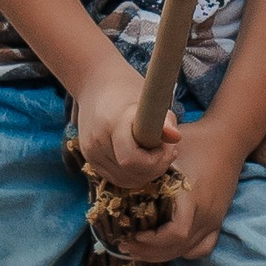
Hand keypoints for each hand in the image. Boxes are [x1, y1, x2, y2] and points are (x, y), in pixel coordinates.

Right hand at [74, 58, 176, 195]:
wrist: (95, 84)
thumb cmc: (128, 90)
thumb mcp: (150, 99)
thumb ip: (165, 119)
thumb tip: (175, 137)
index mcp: (112, 124)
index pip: (133, 160)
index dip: (156, 159)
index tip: (167, 144)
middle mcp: (97, 142)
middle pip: (132, 174)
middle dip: (156, 167)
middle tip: (166, 148)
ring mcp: (90, 153)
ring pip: (126, 180)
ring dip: (146, 172)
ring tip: (154, 151)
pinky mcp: (90, 160)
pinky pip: (118, 178)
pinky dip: (134, 173)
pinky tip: (142, 156)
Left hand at [106, 125, 247, 265]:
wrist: (228, 139)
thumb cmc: (195, 141)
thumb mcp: (166, 152)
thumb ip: (146, 170)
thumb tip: (116, 186)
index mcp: (192, 197)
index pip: (175, 233)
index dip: (152, 241)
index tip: (132, 234)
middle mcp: (206, 214)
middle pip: (178, 247)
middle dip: (149, 251)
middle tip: (125, 244)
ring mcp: (214, 219)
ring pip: (188, 250)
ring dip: (163, 254)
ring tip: (140, 248)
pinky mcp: (218, 220)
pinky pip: (202, 247)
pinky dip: (183, 251)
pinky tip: (167, 246)